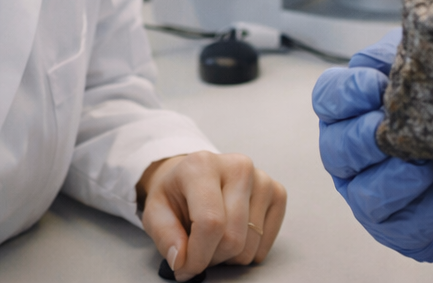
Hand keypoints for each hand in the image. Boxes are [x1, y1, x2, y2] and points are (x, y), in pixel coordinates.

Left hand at [139, 151, 286, 281]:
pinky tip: (234, 234)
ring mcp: (262, 178)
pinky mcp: (277, 192)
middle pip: (233, 237)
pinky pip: (266, 242)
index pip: (210, 223)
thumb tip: (182, 261)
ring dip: (228, 256)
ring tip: (214, 240)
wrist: (196, 176)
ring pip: (250, 245)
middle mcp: (238, 166)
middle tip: (198, 250)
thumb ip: (165, 236)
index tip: (185, 268)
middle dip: (212, 258)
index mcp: (203, 165)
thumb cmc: (177, 194)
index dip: (197, 256)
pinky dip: (248, 250)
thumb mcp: (155, 211)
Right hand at [312, 29, 432, 261]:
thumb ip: (412, 56)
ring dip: (400, 175)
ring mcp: (373, 200)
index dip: (346, 92)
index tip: (377, 85)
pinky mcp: (402, 233)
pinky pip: (407, 224)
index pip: (327, 97)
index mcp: (354, 112)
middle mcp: (353, 158)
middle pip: (336, 148)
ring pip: (368, 193)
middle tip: (395, 126)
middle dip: (366, 137)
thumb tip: (405, 45)